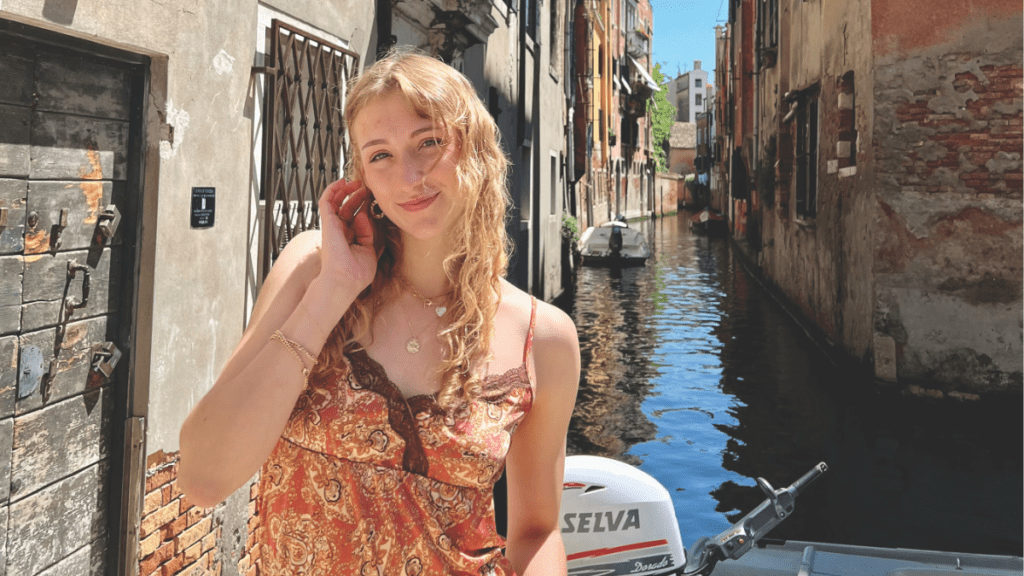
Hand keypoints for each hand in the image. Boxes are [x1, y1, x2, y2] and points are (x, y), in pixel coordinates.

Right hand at [316, 179, 378, 298]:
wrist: (345, 280)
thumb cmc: (356, 274)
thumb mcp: (369, 251)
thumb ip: (368, 233)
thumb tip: (364, 215)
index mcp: (349, 240)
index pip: (354, 220)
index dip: (362, 208)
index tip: (373, 200)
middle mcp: (339, 233)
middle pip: (345, 209)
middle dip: (355, 197)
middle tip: (366, 188)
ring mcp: (332, 227)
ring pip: (335, 203)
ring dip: (345, 191)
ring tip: (356, 182)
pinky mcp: (327, 222)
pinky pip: (326, 201)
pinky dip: (332, 190)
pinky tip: (342, 182)